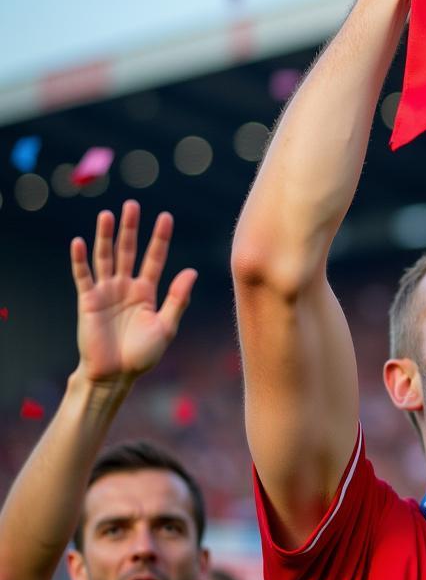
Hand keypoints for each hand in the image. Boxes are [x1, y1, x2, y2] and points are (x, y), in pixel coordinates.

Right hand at [70, 201, 196, 383]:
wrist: (115, 375)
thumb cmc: (142, 355)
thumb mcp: (166, 327)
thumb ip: (177, 299)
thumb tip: (192, 271)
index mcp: (147, 292)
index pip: (155, 258)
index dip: (160, 238)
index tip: (166, 217)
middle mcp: (126, 287)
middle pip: (129, 251)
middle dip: (131, 228)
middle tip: (133, 204)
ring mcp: (106, 292)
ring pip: (106, 257)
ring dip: (106, 236)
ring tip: (107, 214)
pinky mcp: (88, 301)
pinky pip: (83, 276)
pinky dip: (80, 259)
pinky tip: (79, 241)